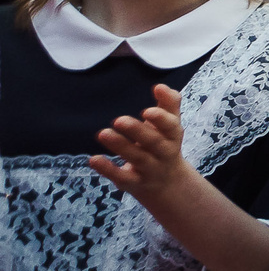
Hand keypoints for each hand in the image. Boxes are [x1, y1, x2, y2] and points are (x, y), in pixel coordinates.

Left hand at [87, 82, 201, 215]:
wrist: (168, 184)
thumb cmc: (164, 146)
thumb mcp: (170, 127)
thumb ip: (168, 105)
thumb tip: (160, 86)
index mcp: (172, 137)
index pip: (171, 127)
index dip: (161, 120)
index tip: (147, 111)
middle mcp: (163, 154)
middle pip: (153, 142)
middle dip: (138, 131)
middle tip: (118, 120)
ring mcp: (149, 170)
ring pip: (137, 158)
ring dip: (120, 146)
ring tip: (103, 133)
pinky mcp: (134, 183)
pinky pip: (122, 177)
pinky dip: (108, 169)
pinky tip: (94, 159)